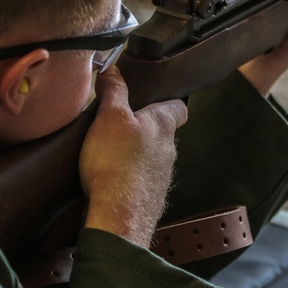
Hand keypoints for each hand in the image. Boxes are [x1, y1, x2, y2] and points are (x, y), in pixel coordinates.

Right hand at [79, 66, 187, 247]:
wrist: (118, 218)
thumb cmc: (116, 163)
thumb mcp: (109, 116)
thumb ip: (113, 91)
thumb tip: (112, 69)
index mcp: (163, 125)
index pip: (179, 107)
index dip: (168, 100)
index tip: (154, 97)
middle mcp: (168, 150)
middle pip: (162, 132)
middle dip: (144, 127)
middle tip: (119, 123)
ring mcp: (161, 176)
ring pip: (152, 157)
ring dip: (136, 153)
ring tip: (110, 152)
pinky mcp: (150, 197)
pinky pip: (142, 180)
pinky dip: (129, 176)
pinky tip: (110, 178)